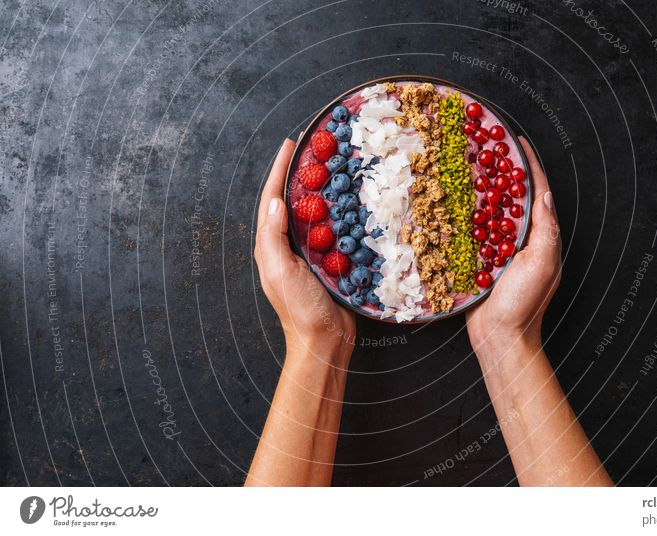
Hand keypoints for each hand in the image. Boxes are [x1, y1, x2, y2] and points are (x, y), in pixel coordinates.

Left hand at [254, 139, 355, 363]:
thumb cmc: (300, 310)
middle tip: (315, 148)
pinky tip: (352, 201)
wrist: (325, 341)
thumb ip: (274, 238)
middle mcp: (288, 245)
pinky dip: (340, 211)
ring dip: (322, 188)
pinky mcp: (329, 260)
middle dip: (300, 172)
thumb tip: (276, 202)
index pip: (272, 198)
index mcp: (271, 245)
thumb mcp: (281, 273)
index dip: (280, 170)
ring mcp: (309, 252)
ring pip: (314, 212)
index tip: (291, 144)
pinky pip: (334, 229)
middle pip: (292, 200)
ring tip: (333, 165)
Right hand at [467, 137, 561, 349]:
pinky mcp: (476, 260)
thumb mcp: (542, 265)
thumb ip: (545, 230)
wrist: (499, 338)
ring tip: (464, 165)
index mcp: (539, 236)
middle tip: (483, 147)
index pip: (536, 192)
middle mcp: (519, 239)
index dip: (528, 166)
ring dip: (478, 189)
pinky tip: (448, 200)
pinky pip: (469, 232)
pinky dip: (461, 214)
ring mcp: (497, 249)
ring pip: (487, 210)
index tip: (516, 142)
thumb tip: (545, 195)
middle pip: (510, 196)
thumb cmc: (524, 304)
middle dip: (500, 171)